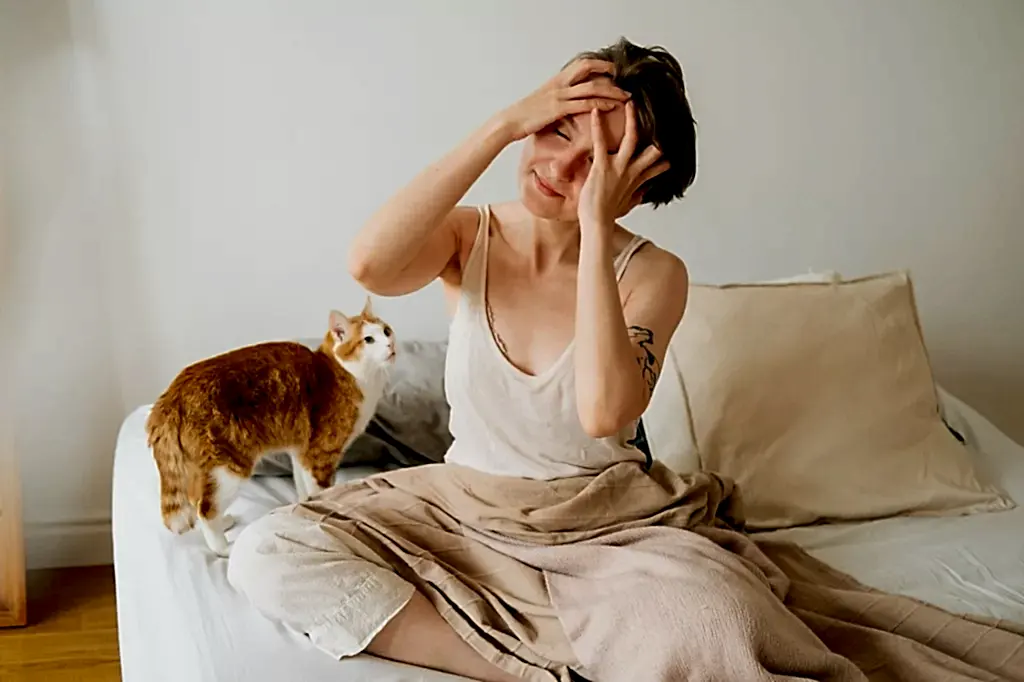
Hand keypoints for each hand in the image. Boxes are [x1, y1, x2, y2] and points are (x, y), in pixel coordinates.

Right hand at [495, 59, 630, 142]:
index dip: (599, 64)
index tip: (613, 69)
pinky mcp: (558, 109)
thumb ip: (557, 99)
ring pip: (591, 87)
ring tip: (626, 95)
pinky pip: (584, 104)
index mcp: (556, 81)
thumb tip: (568, 103)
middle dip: (609, 71)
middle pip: (588, 68)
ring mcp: (559, 95)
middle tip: (624, 78)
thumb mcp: (543, 101)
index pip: (581, 64)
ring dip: (611, 90)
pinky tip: (611, 106)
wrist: (509, 121)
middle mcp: (559, 84)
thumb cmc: (525, 115)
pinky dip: (600, 104)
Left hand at [578, 101, 669, 229]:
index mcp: (637, 179)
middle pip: (652, 149)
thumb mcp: (627, 204)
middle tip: (656, 114)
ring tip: (630, 103)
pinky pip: (601, 141)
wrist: (596, 223)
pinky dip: (597, 125)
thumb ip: (635, 195)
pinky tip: (595, 112)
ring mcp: (619, 167)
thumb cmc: (607, 215)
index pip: (657, 166)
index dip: (663, 159)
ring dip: (632, 119)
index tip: (669, 152)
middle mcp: (632, 171)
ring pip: (633, 138)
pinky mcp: (603, 166)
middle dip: (656, 133)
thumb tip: (641, 194)